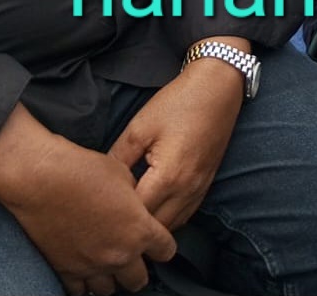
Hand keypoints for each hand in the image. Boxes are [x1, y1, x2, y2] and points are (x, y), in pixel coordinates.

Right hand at [0, 108, 174, 295]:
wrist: (41, 179)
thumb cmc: (82, 170)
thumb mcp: (123, 174)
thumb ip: (135, 197)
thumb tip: (135, 204)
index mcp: (139, 230)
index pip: (166, 251)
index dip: (163, 245)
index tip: (157, 242)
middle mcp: (119, 254)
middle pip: (139, 279)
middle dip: (138, 268)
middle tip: (131, 257)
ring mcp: (91, 266)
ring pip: (109, 290)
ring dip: (111, 278)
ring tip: (106, 264)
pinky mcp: (65, 270)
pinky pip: (80, 291)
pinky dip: (83, 283)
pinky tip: (83, 270)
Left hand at [107, 55, 243, 229]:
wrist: (218, 87)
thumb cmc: (179, 103)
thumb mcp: (140, 127)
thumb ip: (118, 158)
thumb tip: (100, 181)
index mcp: (168, 177)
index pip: (137, 214)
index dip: (115, 215)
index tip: (98, 209)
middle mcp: (187, 190)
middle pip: (155, 228)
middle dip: (133, 227)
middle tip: (109, 217)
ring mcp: (199, 189)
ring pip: (172, 226)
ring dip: (151, 226)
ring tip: (128, 217)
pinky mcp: (206, 185)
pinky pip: (185, 215)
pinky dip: (168, 219)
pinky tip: (152, 209)